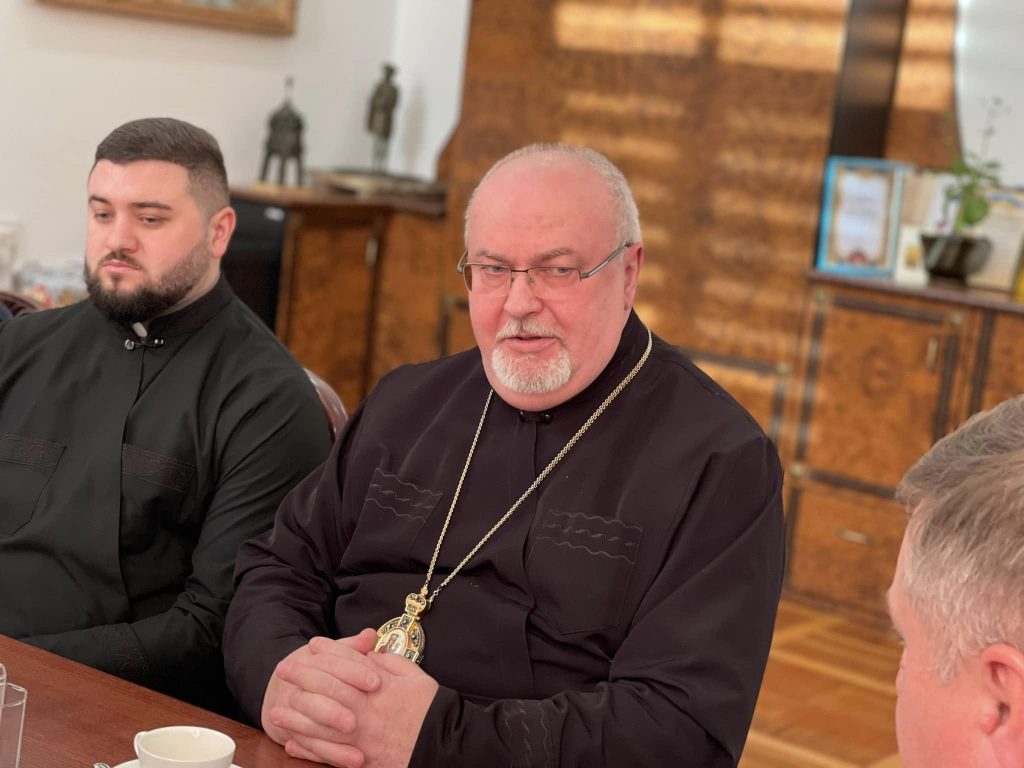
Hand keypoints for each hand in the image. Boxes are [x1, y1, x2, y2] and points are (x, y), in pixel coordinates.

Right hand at [262, 629, 380, 765]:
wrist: (280, 686)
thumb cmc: (314, 667)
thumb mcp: (331, 652)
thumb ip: (352, 647)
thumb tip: (370, 635)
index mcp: (308, 664)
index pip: (331, 666)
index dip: (354, 673)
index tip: (376, 682)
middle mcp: (298, 690)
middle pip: (316, 701)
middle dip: (335, 713)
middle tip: (356, 722)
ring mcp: (294, 715)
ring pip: (310, 731)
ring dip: (334, 746)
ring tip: (359, 756)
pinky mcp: (295, 736)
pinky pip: (312, 750)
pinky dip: (330, 757)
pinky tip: (351, 762)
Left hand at [284, 642, 439, 767]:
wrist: (443, 746)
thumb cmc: (431, 711)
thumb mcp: (416, 678)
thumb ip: (391, 664)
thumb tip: (371, 655)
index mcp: (382, 686)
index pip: (349, 664)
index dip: (329, 652)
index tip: (313, 645)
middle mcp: (368, 709)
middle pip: (329, 689)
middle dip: (304, 677)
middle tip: (284, 669)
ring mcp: (362, 736)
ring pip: (322, 724)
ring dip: (297, 717)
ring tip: (277, 710)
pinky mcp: (362, 759)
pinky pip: (329, 754)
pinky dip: (309, 749)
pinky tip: (293, 743)